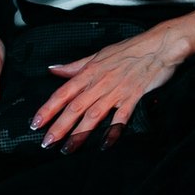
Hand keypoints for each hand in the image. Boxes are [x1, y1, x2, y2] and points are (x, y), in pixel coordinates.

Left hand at [32, 26, 187, 151]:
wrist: (159, 46)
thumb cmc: (130, 49)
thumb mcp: (98, 54)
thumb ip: (75, 66)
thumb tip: (54, 69)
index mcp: (89, 72)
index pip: (63, 93)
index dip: (48, 109)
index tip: (36, 123)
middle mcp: (100, 83)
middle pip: (74, 107)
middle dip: (59, 126)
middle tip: (47, 142)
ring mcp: (116, 91)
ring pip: (93, 114)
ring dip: (79, 133)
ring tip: (68, 148)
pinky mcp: (133, 97)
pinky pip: (121, 117)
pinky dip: (113, 131)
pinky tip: (105, 144)